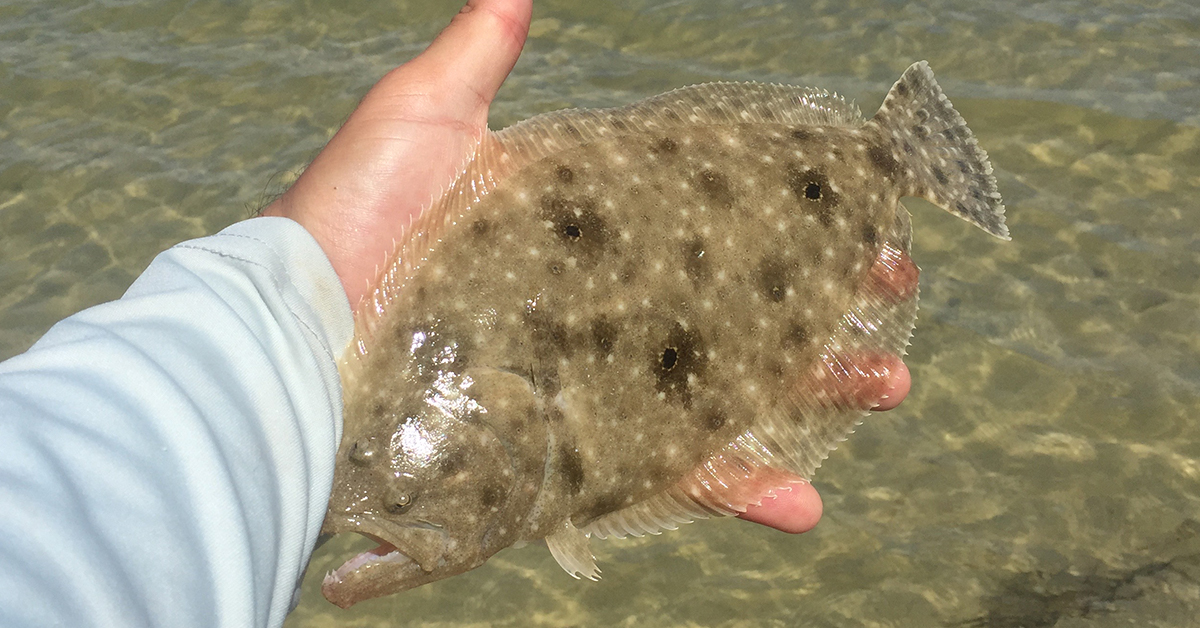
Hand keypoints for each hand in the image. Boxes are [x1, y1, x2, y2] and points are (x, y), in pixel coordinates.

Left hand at [263, 0, 912, 534]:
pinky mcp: (573, 457)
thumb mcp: (419, 120)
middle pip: (737, 314)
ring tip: (881, 386)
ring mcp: (592, 388)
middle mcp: (599, 312)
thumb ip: (475, 58)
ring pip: (726, 399)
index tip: (856, 216)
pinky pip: (667, 479)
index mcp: (584, 237)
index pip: (710, 225)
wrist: (294, 341)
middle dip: (824, 310)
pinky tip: (801, 502)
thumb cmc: (351, 224)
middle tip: (892, 302)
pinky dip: (738, 491)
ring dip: (811, 400)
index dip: (786, 221)